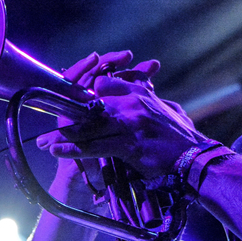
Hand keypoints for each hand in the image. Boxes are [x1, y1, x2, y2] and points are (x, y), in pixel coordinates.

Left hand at [38, 67, 204, 179]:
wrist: (195, 158)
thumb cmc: (179, 137)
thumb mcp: (165, 107)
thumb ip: (147, 95)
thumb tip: (141, 82)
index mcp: (139, 92)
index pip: (102, 83)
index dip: (82, 92)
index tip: (66, 100)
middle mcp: (132, 103)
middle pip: (91, 106)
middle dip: (68, 115)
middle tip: (49, 125)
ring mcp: (130, 123)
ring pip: (89, 127)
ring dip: (65, 135)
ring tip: (46, 142)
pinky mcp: (129, 143)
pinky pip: (95, 145)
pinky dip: (74, 149)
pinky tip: (58, 151)